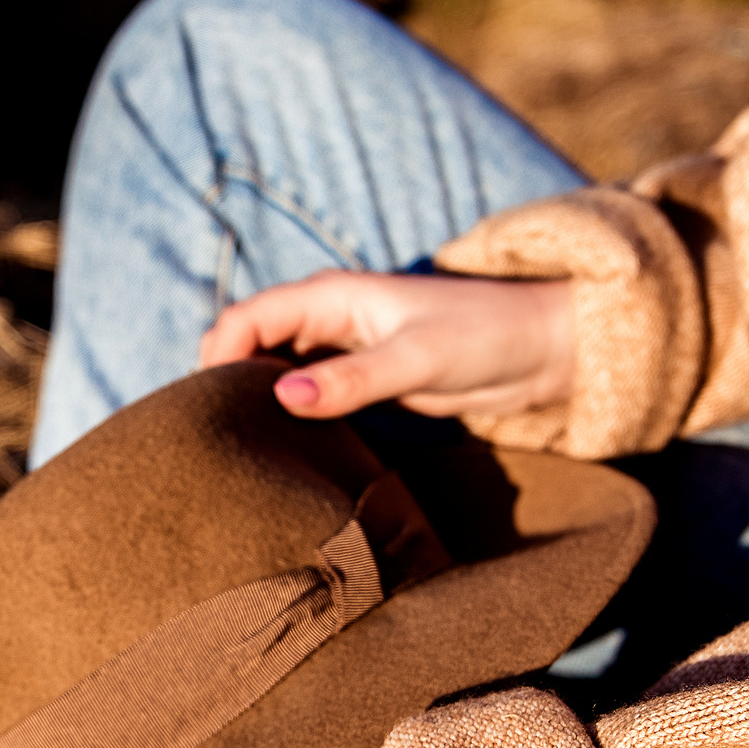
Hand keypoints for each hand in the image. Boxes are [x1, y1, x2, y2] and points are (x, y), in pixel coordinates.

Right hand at [198, 269, 574, 420]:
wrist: (541, 351)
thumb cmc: (485, 337)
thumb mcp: (417, 359)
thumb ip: (352, 381)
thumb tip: (282, 398)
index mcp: (332, 297)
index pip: (248, 317)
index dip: (217, 355)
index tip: (206, 407)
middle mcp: (328, 319)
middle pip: (250, 344)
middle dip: (223, 380)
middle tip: (209, 437)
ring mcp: (342, 351)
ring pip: (273, 372)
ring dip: (253, 400)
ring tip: (235, 449)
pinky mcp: (361, 381)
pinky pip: (305, 395)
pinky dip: (285, 415)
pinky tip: (279, 451)